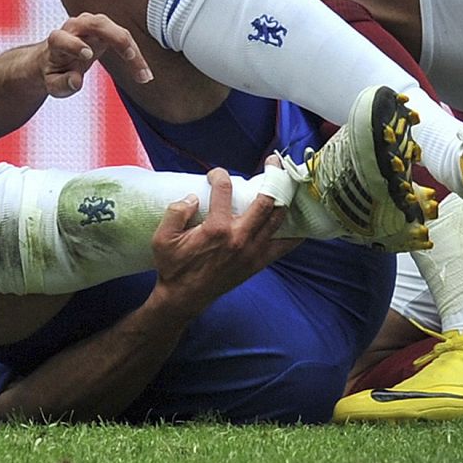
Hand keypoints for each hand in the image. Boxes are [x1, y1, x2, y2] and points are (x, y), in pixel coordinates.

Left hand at [39, 13, 152, 97]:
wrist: (56, 58)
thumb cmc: (54, 72)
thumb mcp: (53, 84)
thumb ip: (62, 84)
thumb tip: (76, 81)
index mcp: (57, 40)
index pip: (63, 38)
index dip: (73, 45)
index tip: (87, 55)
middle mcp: (75, 27)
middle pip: (97, 23)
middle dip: (115, 37)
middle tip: (130, 55)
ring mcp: (92, 25)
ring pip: (116, 30)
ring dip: (132, 50)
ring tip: (144, 75)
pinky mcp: (106, 30)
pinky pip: (125, 38)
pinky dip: (136, 56)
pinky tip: (145, 75)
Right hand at [149, 168, 296, 318]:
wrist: (184, 298)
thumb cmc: (173, 266)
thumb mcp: (163, 238)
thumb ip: (176, 212)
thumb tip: (193, 196)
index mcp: (216, 229)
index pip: (224, 190)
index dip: (220, 175)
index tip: (215, 175)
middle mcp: (240, 238)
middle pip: (265, 201)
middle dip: (272, 177)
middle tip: (272, 164)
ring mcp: (253, 251)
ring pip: (278, 219)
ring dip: (285, 198)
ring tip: (287, 184)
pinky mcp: (258, 262)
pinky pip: (284, 245)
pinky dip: (294, 232)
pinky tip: (299, 220)